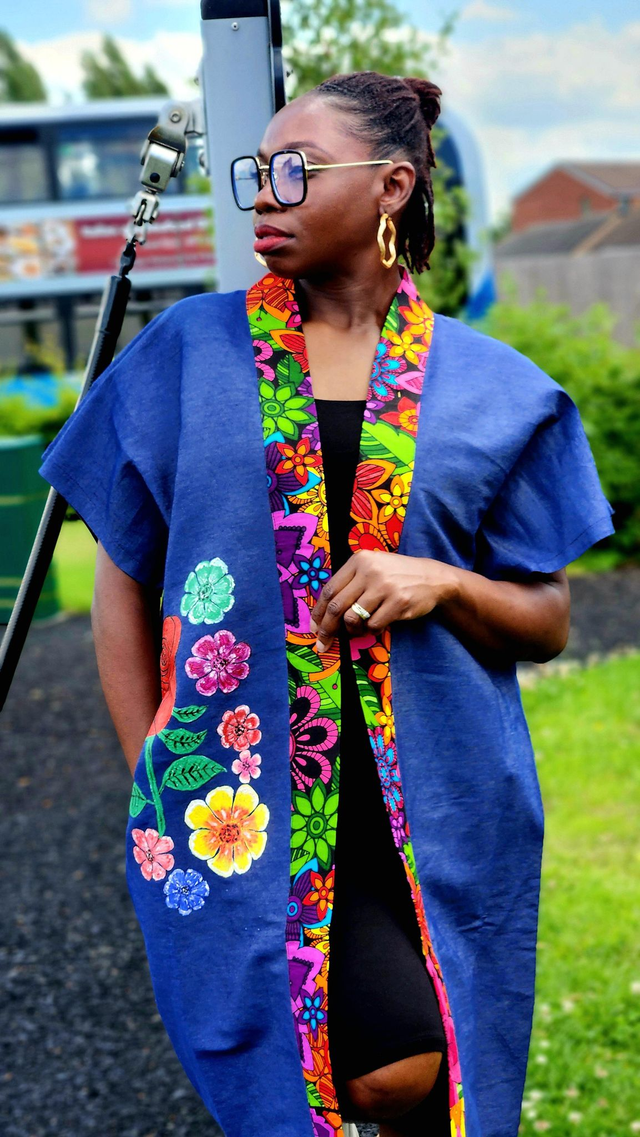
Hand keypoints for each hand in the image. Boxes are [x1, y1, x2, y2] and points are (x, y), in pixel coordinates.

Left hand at [309, 550, 459, 652]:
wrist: (432, 577)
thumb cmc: (396, 575)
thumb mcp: (372, 568)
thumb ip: (350, 583)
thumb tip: (324, 613)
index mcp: (359, 560)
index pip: (329, 590)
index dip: (319, 612)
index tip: (315, 628)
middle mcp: (369, 571)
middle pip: (337, 606)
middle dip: (327, 629)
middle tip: (323, 643)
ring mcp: (384, 586)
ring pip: (352, 618)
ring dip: (352, 630)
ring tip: (359, 629)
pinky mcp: (398, 602)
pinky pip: (373, 625)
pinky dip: (372, 630)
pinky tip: (378, 625)